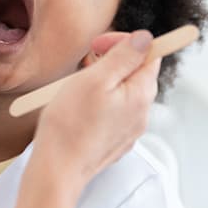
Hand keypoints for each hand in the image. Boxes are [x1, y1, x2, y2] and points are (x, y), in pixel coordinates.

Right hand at [0, 30, 160, 207]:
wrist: (57, 169)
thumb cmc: (70, 124)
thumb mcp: (94, 79)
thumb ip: (123, 56)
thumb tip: (145, 38)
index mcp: (141, 94)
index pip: (150, 53)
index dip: (125, 42)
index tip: (98, 45)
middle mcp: (142, 113)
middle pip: (136, 74)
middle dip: (111, 62)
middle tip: (84, 64)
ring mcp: (129, 130)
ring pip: (122, 93)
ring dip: (102, 82)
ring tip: (76, 87)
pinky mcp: (114, 142)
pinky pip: (112, 112)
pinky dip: (98, 103)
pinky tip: (77, 108)